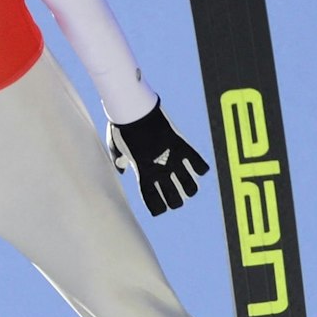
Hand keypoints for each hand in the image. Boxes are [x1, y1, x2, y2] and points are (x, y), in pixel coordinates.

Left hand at [107, 99, 208, 214]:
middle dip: (177, 201)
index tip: (159, 205)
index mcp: (142, 173)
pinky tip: (197, 166)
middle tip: (175, 194)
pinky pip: (199, 165)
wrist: (133, 108)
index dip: (158, 208)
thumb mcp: (115, 146)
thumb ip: (119, 160)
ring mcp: (172, 159)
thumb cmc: (122, 126)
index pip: (155, 203)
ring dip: (191, 188)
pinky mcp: (182, 146)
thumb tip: (122, 168)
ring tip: (188, 184)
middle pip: (176, 201)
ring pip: (191, 188)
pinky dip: (201, 168)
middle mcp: (159, 171)